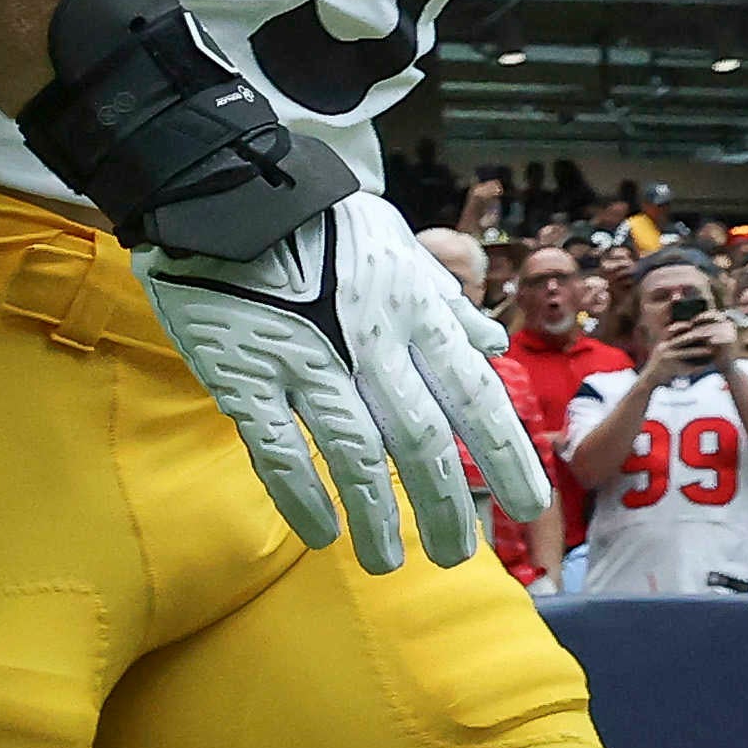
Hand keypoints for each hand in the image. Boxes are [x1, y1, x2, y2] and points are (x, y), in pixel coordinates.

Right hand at [139, 193, 551, 572]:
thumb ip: (444, 300)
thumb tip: (491, 344)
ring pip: (353, 454)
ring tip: (390, 562)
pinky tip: (320, 534)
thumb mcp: (395, 242)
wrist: (220, 185)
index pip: (473, 395)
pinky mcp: (242, 373)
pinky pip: (277, 448)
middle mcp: (369, 340)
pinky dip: (301, 496)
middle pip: (420, 439)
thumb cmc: (313, 214)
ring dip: (376, 516)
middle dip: (444, 504)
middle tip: (458, 554)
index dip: (503, 456)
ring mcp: (303, 360)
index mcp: (413, 308)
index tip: (526, 505)